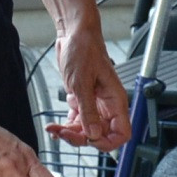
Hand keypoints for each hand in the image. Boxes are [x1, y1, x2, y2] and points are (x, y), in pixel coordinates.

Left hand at [50, 29, 130, 152]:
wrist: (73, 34)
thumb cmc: (84, 50)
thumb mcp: (82, 82)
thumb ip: (88, 111)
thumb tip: (94, 134)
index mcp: (116, 101)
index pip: (122, 133)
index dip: (107, 142)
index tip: (89, 140)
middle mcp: (107, 105)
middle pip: (101, 135)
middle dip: (82, 138)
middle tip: (63, 132)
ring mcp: (95, 104)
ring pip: (87, 130)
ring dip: (70, 133)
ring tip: (55, 129)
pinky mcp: (82, 100)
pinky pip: (77, 121)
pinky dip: (66, 126)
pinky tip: (54, 125)